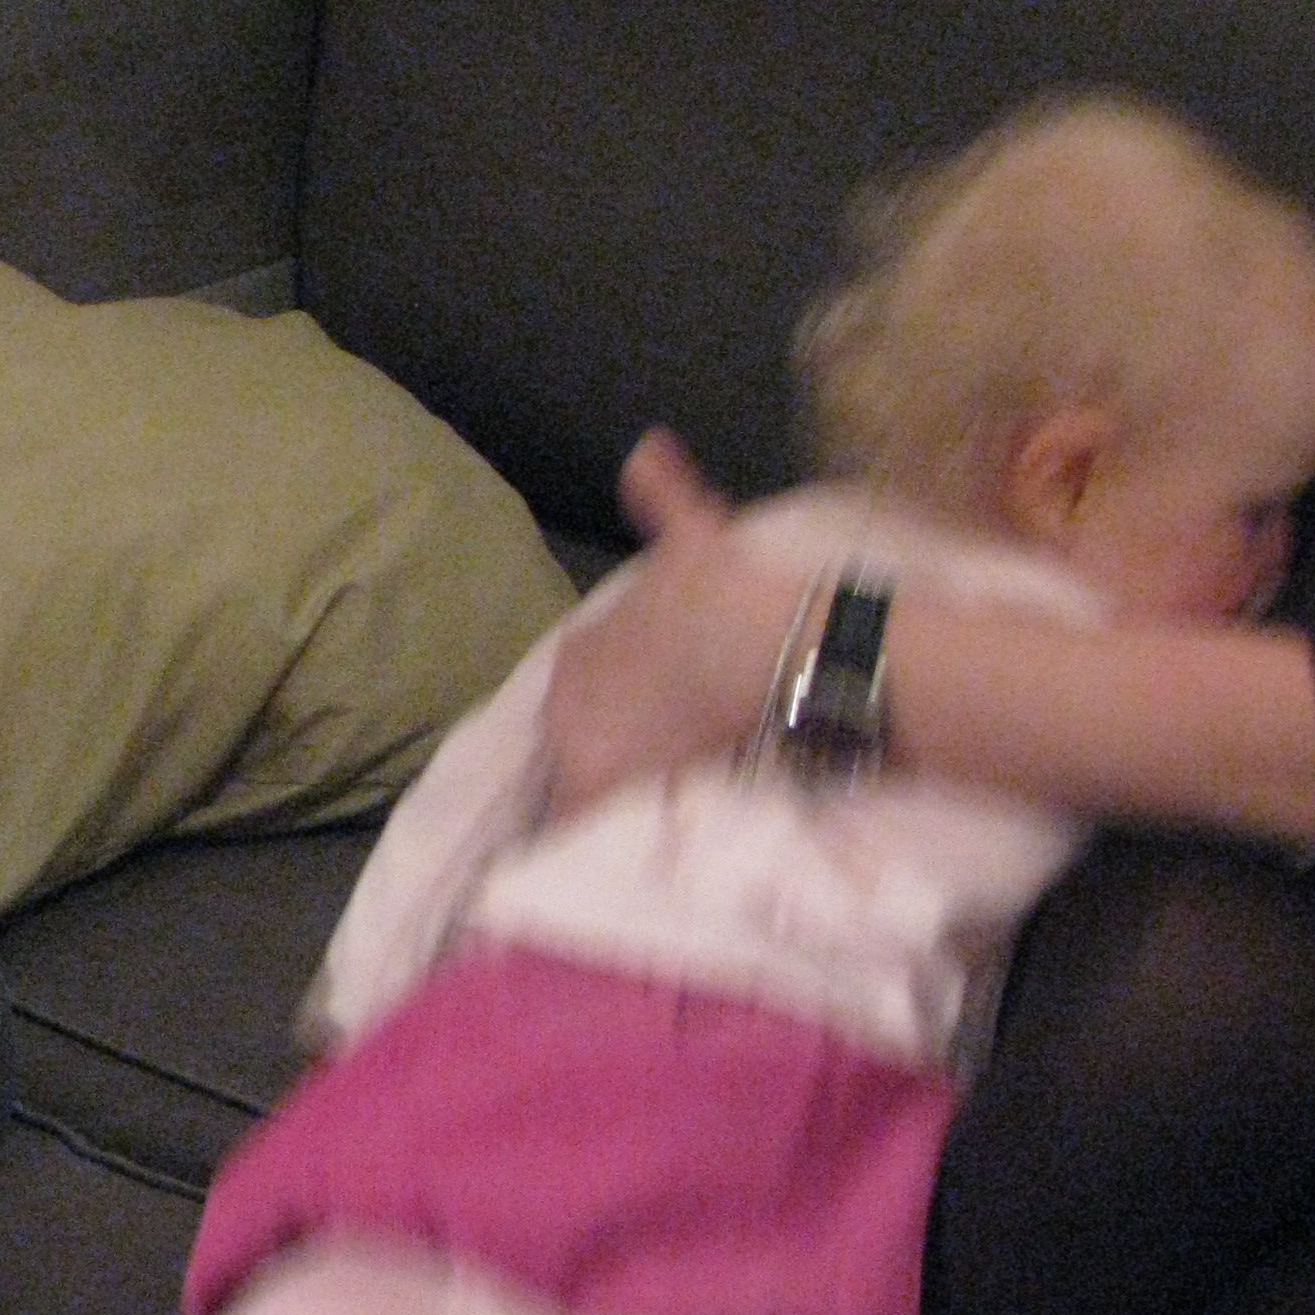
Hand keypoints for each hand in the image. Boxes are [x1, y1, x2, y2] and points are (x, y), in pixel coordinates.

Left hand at [539, 428, 811, 812]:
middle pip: (573, 743)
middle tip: (627, 781)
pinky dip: (582, 847)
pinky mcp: (604, 794)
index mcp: (579, 652)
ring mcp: (582, 750)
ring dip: (588, 806)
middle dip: (596, 758)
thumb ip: (661, 494)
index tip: (630, 722)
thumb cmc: (720, 591)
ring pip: (576, 790)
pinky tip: (586, 868)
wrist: (748, 644)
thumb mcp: (690, 533)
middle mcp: (566, 704)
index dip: (605, 707)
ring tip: (604, 835)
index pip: (576, 689)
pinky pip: (582, 833)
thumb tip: (646, 445)